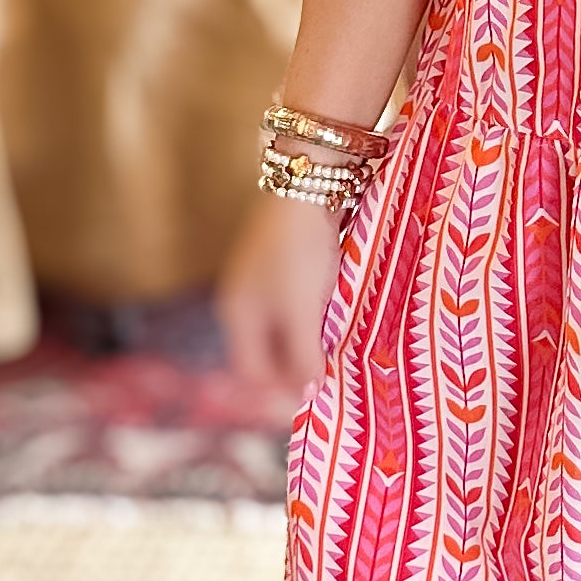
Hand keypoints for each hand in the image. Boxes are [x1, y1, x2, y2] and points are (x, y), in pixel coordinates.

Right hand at [217, 187, 338, 417]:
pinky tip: (343, 321)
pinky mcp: (289, 264)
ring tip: (343, 356)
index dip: (281, 391)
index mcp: (237, 314)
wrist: (307, 182)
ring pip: (288, 329)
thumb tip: (309, 392)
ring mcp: (265, 281)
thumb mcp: (299, 308)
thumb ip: (303, 353)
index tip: (317, 399)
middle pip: (269, 352)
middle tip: (335, 380)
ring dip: (312, 344)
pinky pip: (301, 306)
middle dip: (299, 368)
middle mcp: (246, 301)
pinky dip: (319, 319)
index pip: (253, 372)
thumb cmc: (298, 250)